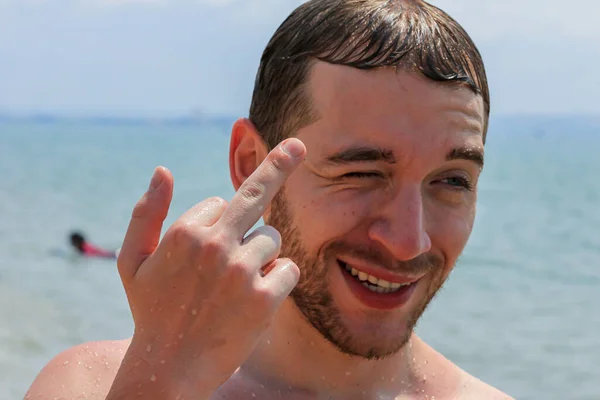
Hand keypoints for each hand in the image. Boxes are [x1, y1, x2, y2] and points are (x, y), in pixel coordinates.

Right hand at [109, 138, 305, 397]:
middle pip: (256, 196)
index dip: (215, 223)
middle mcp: (215, 245)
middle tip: (297, 145)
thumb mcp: (132, 261)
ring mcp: (242, 271)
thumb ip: (145, 213)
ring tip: (237, 285)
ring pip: (272, 239)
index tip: (206, 247)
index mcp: (184, 231)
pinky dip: (279, 279)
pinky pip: (289, 269)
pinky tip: (256, 298)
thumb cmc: (151, 311)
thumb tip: (162, 169)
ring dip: (262, 255)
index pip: (219, 203)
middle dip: (277, 165)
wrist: (170, 368)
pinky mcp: (265, 299)